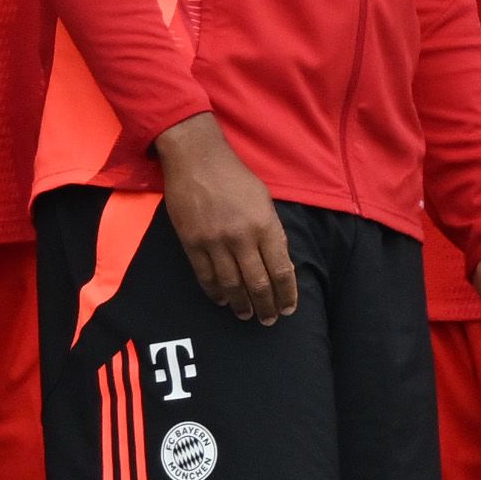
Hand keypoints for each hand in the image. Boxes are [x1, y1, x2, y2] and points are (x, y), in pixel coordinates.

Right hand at [156, 115, 296, 323]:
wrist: (196, 159)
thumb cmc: (235, 177)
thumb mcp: (264, 200)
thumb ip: (272, 232)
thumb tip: (280, 266)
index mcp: (264, 224)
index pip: (281, 270)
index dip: (286, 294)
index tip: (288, 309)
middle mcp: (241, 237)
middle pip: (258, 283)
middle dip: (266, 306)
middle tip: (268, 320)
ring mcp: (214, 241)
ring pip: (231, 285)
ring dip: (241, 304)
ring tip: (246, 314)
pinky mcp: (192, 242)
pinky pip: (205, 276)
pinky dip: (215, 292)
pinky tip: (222, 300)